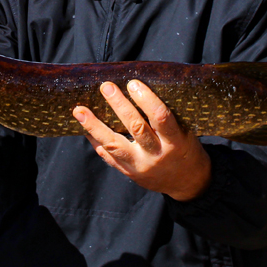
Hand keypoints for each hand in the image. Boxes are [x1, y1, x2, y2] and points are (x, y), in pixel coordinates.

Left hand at [73, 80, 211, 201]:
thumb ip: (167, 116)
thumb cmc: (186, 149)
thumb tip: (139, 88)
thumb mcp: (186, 132)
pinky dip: (95, 141)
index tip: (133, 83)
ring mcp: (140, 166)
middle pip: (135, 128)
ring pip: (114, 145)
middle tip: (106, 87)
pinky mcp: (129, 172)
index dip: (147, 100)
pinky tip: (85, 128)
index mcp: (175, 142)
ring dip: (94, 126)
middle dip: (118, 105)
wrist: (187, 183)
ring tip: (79, 110)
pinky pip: (108, 157)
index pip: (161, 118)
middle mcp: (157, 155)